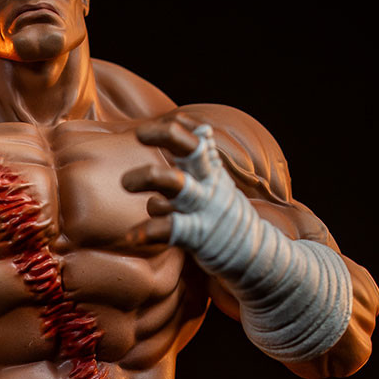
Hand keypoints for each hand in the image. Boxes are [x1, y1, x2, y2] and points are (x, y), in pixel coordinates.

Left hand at [120, 116, 217, 247]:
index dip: (172, 126)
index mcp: (209, 168)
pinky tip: (131, 236)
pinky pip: (170, 228)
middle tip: (139, 133)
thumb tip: (199, 128)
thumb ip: (204, 156)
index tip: (147, 127)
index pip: (194, 137)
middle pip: (192, 149)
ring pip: (178, 184)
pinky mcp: (197, 234)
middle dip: (167, 135)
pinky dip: (149, 231)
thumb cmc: (221, 212)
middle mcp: (207, 182)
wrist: (252, 252)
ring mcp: (202, 207)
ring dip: (149, 177)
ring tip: (126, 182)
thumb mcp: (217, 180)